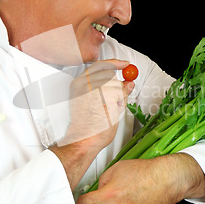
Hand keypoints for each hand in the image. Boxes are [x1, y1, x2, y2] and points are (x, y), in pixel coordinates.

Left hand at [50, 59, 134, 189]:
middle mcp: (88, 87)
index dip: (121, 71)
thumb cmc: (97, 131)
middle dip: (116, 84)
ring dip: (107, 81)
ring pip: (100, 72)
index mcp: (100, 94)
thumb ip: (123, 93)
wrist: (83, 139)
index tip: (126, 65)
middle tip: (120, 93)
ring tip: (108, 99)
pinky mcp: (75, 87)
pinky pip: (90, 74)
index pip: (115, 79)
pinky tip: (102, 91)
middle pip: (108, 74)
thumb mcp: (116, 112)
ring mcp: (80, 86)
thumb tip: (129, 84)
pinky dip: (98, 78)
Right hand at [61, 59, 133, 149]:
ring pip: (118, 85)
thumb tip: (128, 82)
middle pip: (111, 75)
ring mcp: (93, 88)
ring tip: (107, 111)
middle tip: (110, 104)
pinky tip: (110, 113)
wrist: (83, 141)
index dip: (114, 63)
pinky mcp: (103, 94)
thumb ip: (113, 89)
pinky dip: (120, 104)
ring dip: (118, 98)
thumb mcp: (99, 103)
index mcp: (79, 84)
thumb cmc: (89, 128)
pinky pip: (121, 94)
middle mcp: (84, 83)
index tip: (124, 64)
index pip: (99, 65)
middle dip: (116, 88)